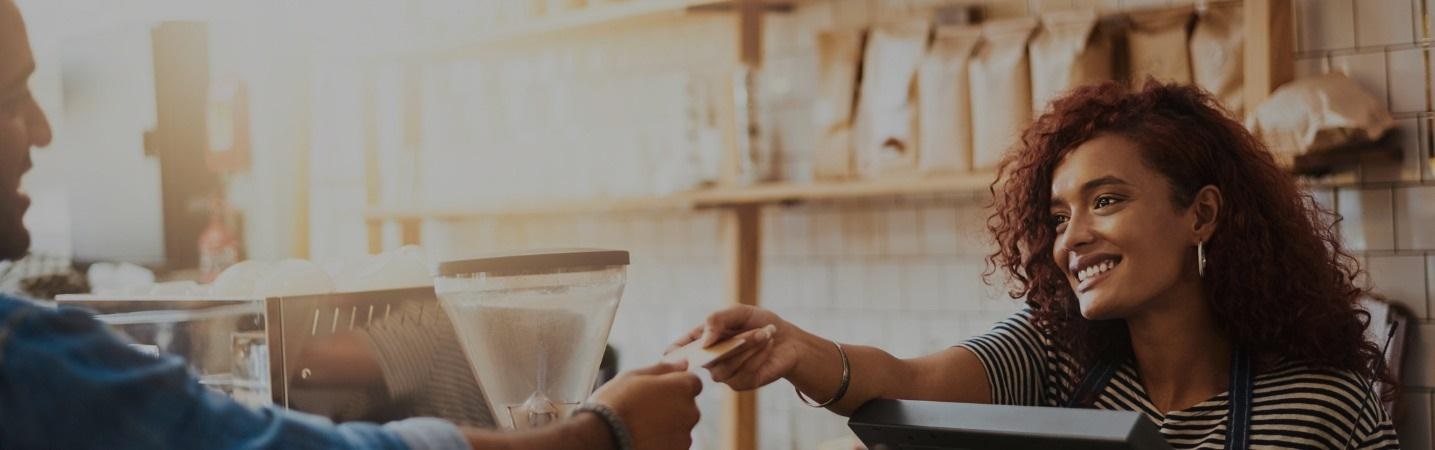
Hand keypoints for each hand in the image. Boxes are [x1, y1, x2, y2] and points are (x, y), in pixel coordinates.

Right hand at [589, 361, 702, 449]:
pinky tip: (643, 438)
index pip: (693, 382)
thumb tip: (683, 363)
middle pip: (687, 405)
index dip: (676, 385)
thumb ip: (663, 369)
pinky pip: (674, 443)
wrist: (602, 438)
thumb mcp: (634, 376)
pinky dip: (663, 441)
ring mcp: (685, 436)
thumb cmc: (615, 404)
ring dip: (667, 425)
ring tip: (640, 426)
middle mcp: (690, 412)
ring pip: (680, 426)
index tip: (658, 391)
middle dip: (672, 406)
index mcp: (681, 388)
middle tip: (644, 409)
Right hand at [667, 305, 801, 390]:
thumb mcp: (738, 312)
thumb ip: (717, 319)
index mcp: (703, 341)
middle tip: (755, 329)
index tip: (670, 355)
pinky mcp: (741, 383)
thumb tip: (704, 341)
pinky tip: (767, 347)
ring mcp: (724, 374)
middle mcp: (710, 360)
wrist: (786, 338)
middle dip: (732, 342)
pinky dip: (758, 357)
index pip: (679, 351)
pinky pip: (743, 374)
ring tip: (766, 334)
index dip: (673, 354)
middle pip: (707, 358)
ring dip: (748, 348)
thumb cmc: (759, 322)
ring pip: (726, 367)